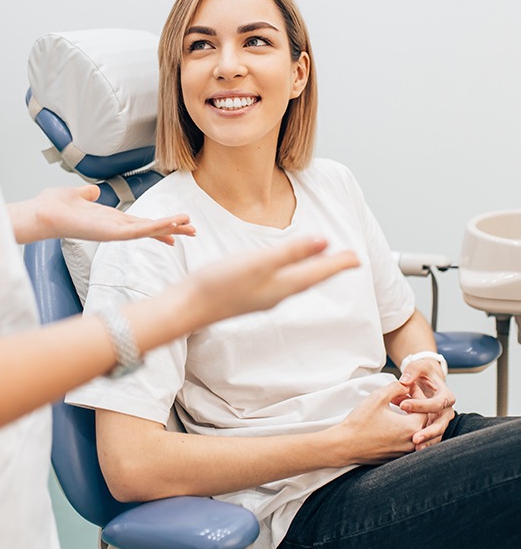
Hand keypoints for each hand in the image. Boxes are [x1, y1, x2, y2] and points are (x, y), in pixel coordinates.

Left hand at [9, 185, 195, 244]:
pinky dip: (156, 228)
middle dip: (172, 229)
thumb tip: (93, 190)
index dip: (159, 225)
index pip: (141, 223)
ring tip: (190, 226)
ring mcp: (114, 232)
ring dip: (170, 228)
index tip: (176, 227)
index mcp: (110, 220)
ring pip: (149, 230)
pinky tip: (171, 225)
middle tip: (194, 231)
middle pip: (150, 229)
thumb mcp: (77, 195)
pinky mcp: (111, 234)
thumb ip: (87, 194)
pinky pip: (139, 231)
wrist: (42, 213)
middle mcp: (115, 228)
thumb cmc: (54, 206)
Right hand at [188, 237, 358, 325]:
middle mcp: (277, 294)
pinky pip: (282, 283)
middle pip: (312, 278)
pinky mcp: (249, 294)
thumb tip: (324, 241)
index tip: (358, 258)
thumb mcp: (259, 262)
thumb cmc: (220, 284)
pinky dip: (293, 274)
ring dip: (313, 271)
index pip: (319, 273)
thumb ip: (291, 252)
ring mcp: (263, 297)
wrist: (189, 307)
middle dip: (330, 268)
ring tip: (323, 263)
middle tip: (349, 260)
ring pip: (297, 282)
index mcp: (284, 285)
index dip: (339, 264)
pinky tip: (286, 271)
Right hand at [339, 382, 426, 464]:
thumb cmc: (361, 421)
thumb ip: (396, 387)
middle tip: (401, 395)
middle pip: (422, 420)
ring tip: (395, 407)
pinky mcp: (396, 457)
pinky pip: (406, 440)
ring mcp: (404, 452)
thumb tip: (406, 386)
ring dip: (408, 417)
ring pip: (415, 431)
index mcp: (411, 427)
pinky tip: (390, 421)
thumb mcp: (378, 397)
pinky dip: (403, 429)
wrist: (345, 445)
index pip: (425, 408)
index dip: (417, 394)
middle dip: (413, 405)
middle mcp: (412, 442)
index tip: (407, 387)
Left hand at [397, 359, 455, 449]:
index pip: (436, 403)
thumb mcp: (419, 366)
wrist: (427, 379)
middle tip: (414, 438)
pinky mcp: (435, 426)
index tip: (402, 405)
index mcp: (446, 395)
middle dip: (428, 432)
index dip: (420, 405)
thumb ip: (412, 371)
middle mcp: (447, 410)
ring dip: (428, 441)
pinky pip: (432, 437)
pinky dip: (426, 443)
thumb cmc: (423, 372)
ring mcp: (441, 420)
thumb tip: (404, 381)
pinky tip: (414, 450)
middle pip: (441, 424)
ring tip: (415, 447)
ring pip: (438, 434)